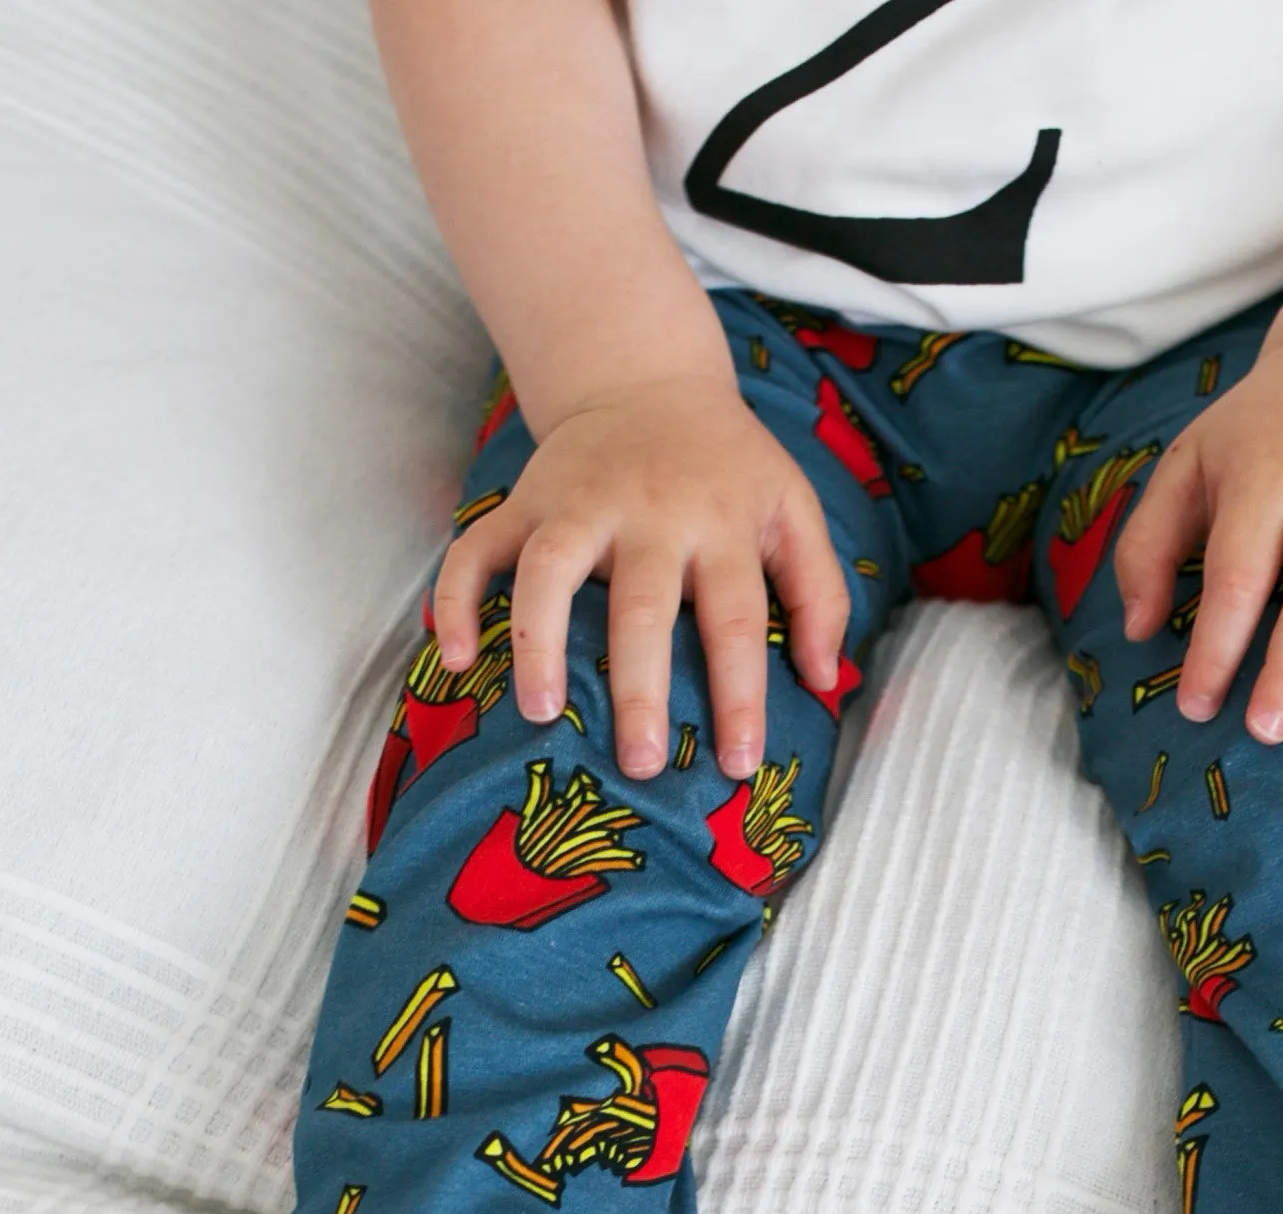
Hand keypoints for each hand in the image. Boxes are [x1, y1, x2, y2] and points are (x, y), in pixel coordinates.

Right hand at [430, 371, 852, 783]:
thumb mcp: (793, 510)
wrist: (647, 380)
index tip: (737, 764)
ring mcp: (576, 503)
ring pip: (546, 571)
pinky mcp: (522, 501)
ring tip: (541, 713)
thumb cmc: (728, 470)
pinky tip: (455, 658)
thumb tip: (826, 681)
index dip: (739, 694)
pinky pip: (474, 548)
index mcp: (720, 521)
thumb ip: (820, 593)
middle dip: (640, 688)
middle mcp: (646, 512)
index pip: (734, 617)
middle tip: (642, 764)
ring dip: (538, 641)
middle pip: (641, 604)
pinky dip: (455, 599)